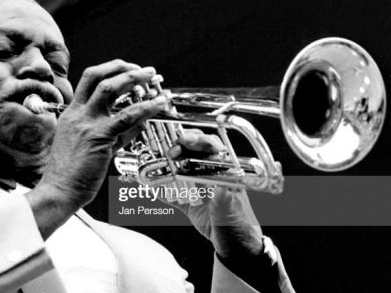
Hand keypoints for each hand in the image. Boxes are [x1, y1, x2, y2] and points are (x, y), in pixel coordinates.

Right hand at [26, 60, 167, 237]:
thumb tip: (135, 124)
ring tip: (152, 77)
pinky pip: (126, 116)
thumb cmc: (70, 174)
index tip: (127, 70)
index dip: (110, 70)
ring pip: (110, 88)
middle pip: (96, 76)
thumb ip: (110, 133)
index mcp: (71, 114)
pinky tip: (158, 105)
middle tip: (144, 70)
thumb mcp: (87, 146)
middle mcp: (77, 114)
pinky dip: (145, 107)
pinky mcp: (99, 137)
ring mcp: (87, 123)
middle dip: (122, 67)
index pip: (89, 81)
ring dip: (133, 78)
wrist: (59, 191)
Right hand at [165, 129, 264, 259]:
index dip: (199, 141)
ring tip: (154, 164)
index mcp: (226, 176)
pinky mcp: (188, 204)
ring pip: (179, 169)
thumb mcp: (234, 220)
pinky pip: (171, 192)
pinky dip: (160, 188)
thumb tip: (221, 190)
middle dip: (179, 148)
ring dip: (166, 165)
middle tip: (169, 152)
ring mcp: (198, 190)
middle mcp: (211, 178)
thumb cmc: (241, 233)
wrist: (236, 251)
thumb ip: (226, 206)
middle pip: (194, 154)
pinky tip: (149, 184)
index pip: (213, 150)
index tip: (185, 140)